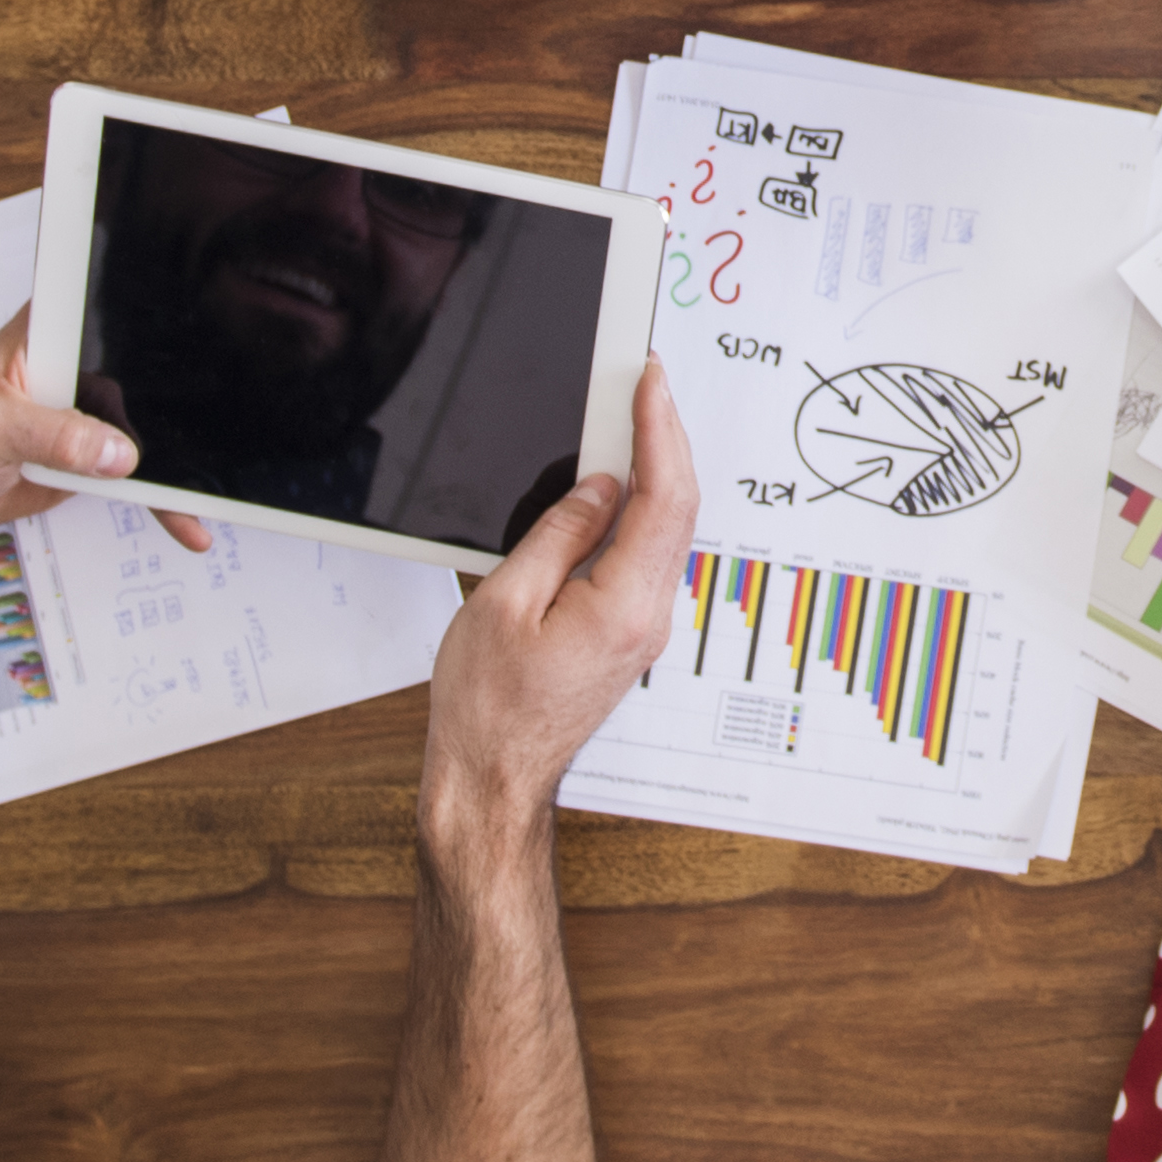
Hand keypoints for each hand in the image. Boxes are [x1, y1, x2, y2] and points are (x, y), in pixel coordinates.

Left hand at [0, 312, 211, 550]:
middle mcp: (78, 364)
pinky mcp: (90, 449)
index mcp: (51, 332)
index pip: (114, 317)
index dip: (156, 331)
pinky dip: (158, 497)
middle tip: (212, 447)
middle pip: (147, 376)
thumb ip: (50, 435)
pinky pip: (134, 472)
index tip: (196, 358)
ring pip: (147, 431)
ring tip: (203, 498)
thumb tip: (114, 451)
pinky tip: (181, 519)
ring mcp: (87, 409)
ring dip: (177, 465)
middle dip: (183, 410)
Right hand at [417, 362, 697, 848]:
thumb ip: (558, 535)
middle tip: (646, 384)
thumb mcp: (503, 602)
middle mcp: (648, 619)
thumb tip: (598, 487)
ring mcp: (643, 631)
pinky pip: (644, 559)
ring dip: (653, 472)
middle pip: (676, 510)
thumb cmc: (485, 708)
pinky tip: (614, 486)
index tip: (650, 381)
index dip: (659, 429)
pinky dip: (637, 511)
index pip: (662, 497)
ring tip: (631, 419)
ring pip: (664, 533)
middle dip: (665, 438)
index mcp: (623, 607)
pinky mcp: (627, 637)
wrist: (492, 780)